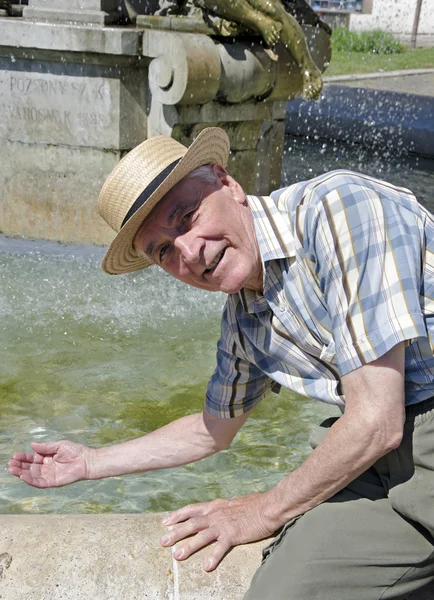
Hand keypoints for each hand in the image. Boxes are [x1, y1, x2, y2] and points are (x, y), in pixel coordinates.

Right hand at [8, 440, 90, 487]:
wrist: (87, 460)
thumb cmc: (75, 451)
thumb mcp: (59, 445)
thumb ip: (45, 447)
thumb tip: (32, 445)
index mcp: (47, 458)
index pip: (32, 458)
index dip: (23, 457)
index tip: (14, 455)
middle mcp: (46, 467)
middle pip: (29, 467)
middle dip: (19, 465)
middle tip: (10, 463)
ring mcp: (49, 475)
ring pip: (32, 475)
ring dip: (21, 473)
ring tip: (12, 469)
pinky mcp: (52, 482)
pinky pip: (39, 482)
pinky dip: (30, 480)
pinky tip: (23, 476)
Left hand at [160, 492, 277, 571]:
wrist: (268, 506)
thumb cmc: (255, 504)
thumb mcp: (234, 502)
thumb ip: (224, 508)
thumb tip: (221, 509)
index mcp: (216, 506)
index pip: (192, 509)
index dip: (178, 515)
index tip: (165, 521)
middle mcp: (216, 514)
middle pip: (191, 523)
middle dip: (175, 532)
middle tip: (162, 541)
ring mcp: (223, 525)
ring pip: (201, 536)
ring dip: (188, 546)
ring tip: (177, 556)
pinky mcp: (233, 535)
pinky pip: (220, 548)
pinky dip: (213, 557)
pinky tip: (207, 567)